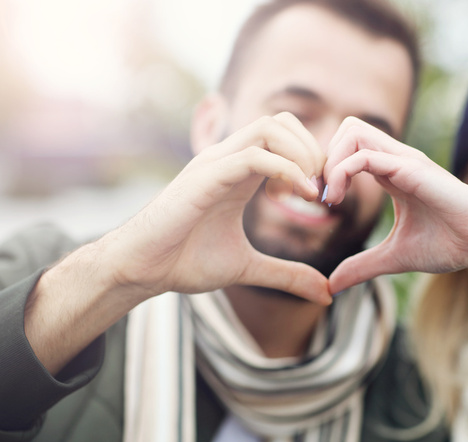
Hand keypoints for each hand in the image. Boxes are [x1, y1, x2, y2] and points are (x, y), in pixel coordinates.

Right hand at [100, 112, 330, 304]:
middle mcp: (228, 159)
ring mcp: (215, 164)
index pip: (284, 136)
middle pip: (281, 121)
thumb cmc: (185, 261)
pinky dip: (284, 169)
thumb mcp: (249, 268)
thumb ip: (287, 275)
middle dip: (312, 149)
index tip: (322, 194)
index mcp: (239, 172)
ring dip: (301, 154)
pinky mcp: (204, 178)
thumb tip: (326, 294)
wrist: (142, 270)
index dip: (312, 157)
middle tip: (321, 188)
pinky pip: (252, 156)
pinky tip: (297, 196)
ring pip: (269, 128)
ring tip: (310, 190)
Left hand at [323, 117, 467, 294]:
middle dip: (325, 156)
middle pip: (347, 129)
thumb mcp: (394, 257)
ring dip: (331, 161)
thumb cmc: (448, 244)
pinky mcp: (411, 169)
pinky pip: (365, 156)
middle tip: (321, 194)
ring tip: (329, 196)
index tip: (321, 202)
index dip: (328, 168)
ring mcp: (404, 160)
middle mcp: (395, 159)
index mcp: (391, 172)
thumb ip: (363, 266)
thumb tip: (333, 285)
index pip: (349, 147)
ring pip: (353, 131)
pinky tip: (337, 200)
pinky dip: (342, 172)